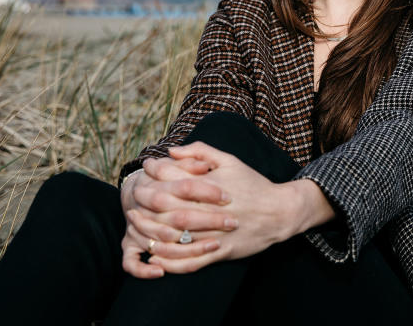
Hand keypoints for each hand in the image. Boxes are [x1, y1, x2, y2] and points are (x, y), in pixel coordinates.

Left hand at [133, 141, 305, 274]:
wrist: (280, 212)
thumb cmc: (253, 184)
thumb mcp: (230, 160)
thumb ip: (200, 152)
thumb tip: (171, 151)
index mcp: (210, 185)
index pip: (173, 176)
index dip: (154, 171)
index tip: (144, 169)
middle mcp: (209, 209)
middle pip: (167, 206)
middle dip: (145, 202)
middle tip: (132, 200)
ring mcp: (214, 232)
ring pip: (174, 236)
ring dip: (151, 233)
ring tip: (136, 229)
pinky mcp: (221, 252)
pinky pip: (191, 261)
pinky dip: (170, 262)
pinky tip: (155, 258)